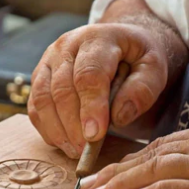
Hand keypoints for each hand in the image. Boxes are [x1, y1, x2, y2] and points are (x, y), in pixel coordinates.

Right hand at [28, 23, 167, 158]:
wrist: (118, 44)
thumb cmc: (136, 59)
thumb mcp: (153, 68)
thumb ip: (142, 89)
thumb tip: (118, 117)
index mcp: (97, 38)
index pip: (89, 74)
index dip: (91, 107)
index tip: (95, 135)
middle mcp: (66, 46)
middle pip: (61, 88)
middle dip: (72, 124)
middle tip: (85, 150)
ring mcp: (48, 61)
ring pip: (42, 98)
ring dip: (56, 129)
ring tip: (74, 150)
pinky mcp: (39, 78)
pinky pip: (35, 106)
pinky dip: (46, 128)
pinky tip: (63, 142)